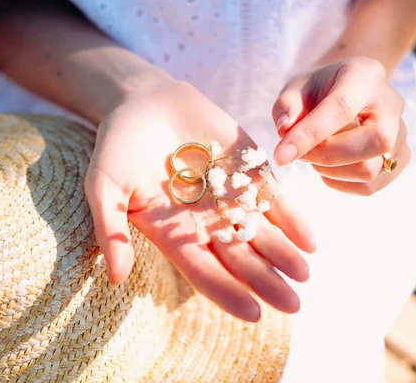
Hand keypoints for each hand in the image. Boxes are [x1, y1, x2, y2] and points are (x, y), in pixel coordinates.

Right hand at [84, 80, 315, 321]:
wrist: (144, 101)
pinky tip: (311, 239)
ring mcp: (229, 197)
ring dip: (284, 254)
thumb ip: (111, 229)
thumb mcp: (104, 186)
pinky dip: (292, 217)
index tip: (254, 314)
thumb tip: (115, 278)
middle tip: (293, 305)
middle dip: (266, 282)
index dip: (227, 293)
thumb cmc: (117, 146)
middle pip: (240, 259)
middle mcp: (205, 222)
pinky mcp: (248, 170)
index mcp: (174, 234)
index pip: (203, 271)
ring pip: (261, 232)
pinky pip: (273, 198)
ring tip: (305, 273)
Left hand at [272, 57, 409, 195]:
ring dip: (330, 171)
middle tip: (302, 152)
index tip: (280, 156)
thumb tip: (285, 129)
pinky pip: (369, 186)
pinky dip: (340, 183)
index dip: (309, 135)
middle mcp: (392, 103)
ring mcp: (401, 132)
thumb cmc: (314, 91)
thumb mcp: (294, 88)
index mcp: (364, 76)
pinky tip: (328, 167)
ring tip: (314, 155)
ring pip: (371, 169)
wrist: (339, 92)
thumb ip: (287, 106)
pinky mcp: (398, 158)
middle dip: (328, 156)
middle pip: (376, 141)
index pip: (342, 108)